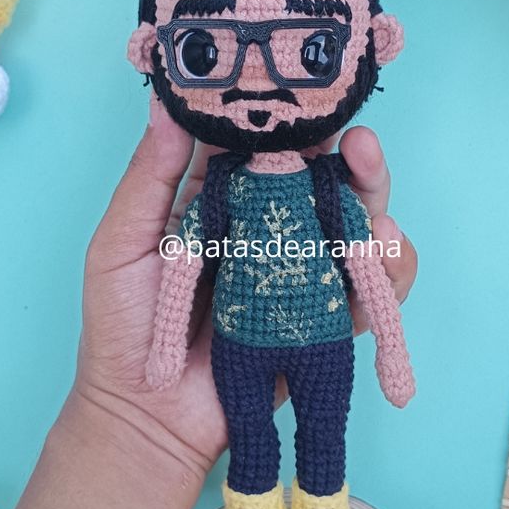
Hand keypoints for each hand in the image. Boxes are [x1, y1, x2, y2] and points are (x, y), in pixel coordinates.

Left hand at [73, 96, 417, 476]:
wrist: (147, 419)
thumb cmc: (122, 329)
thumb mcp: (121, 244)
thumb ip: (148, 178)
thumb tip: (167, 103)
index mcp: (218, 204)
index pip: (260, 149)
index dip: (285, 120)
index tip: (305, 90)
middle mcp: (264, 232)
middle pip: (318, 180)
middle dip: (344, 154)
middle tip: (356, 138)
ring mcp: (297, 275)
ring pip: (352, 225)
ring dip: (373, 198)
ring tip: (372, 184)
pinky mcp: (322, 320)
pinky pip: (368, 289)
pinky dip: (388, 268)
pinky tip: (382, 250)